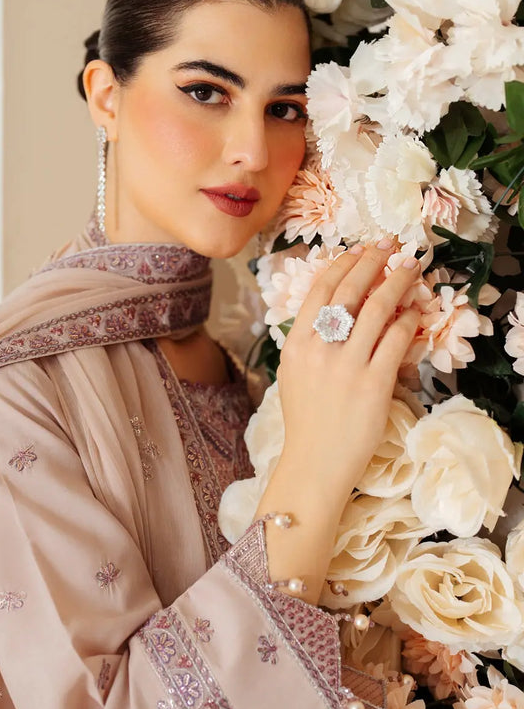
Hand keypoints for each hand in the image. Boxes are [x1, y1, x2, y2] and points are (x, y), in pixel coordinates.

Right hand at [273, 240, 420, 508]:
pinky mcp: (373, 384)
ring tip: (410, 268)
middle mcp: (320, 350)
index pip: (320, 290)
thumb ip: (309, 340)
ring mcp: (347, 366)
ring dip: (396, 282)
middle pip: (349, 291)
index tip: (360, 249)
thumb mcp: (294, 373)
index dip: (343, 263)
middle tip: (389, 245)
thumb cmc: (307, 421)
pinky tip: (414, 312)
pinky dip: (407, 321)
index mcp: (297, 344)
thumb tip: (334, 307)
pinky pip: (395, 340)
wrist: (315, 462)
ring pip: (376, 309)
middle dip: (372, 261)